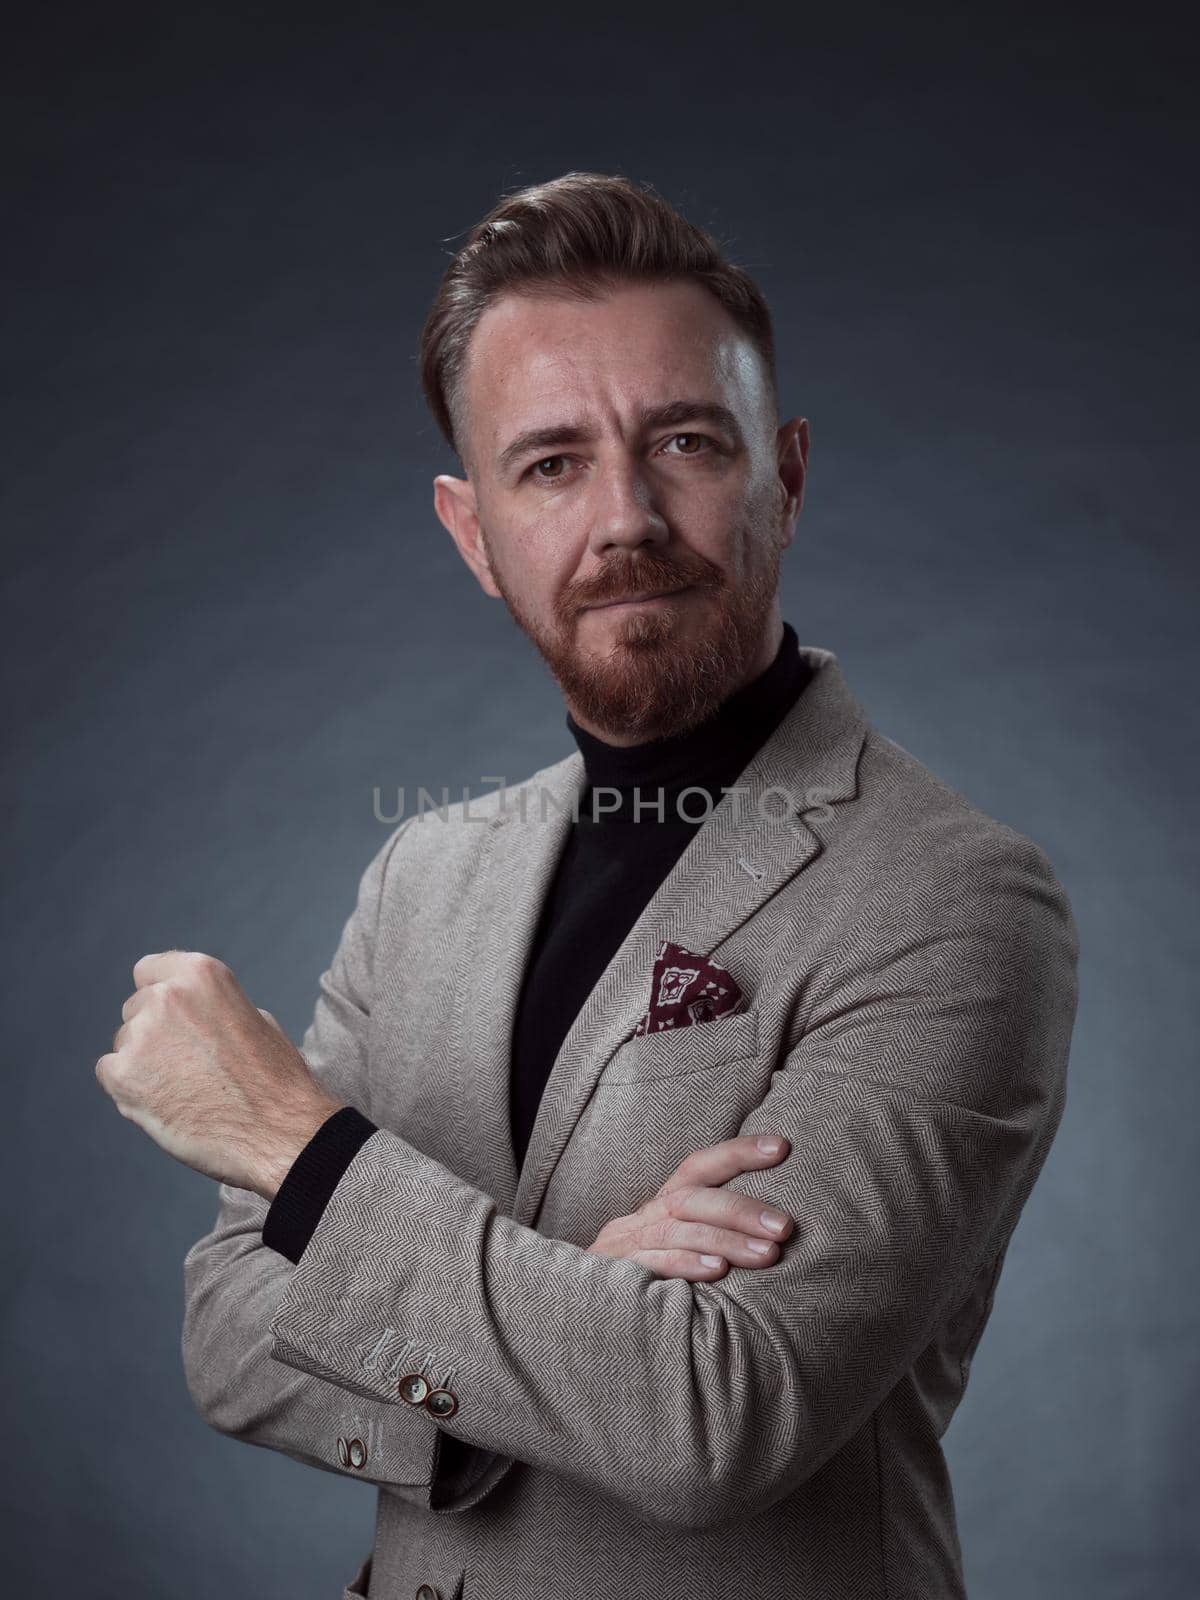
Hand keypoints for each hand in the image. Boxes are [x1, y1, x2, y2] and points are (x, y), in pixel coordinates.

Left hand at [95, 950, 345, 1199]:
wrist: (277, 1133)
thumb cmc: (275, 1081)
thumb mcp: (255, 1019)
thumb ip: (213, 1007)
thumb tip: (193, 1013)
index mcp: (201, 974)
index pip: (150, 969)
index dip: (160, 995)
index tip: (172, 1018)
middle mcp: (166, 996)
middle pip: (136, 1008)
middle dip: (155, 1032)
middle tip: (189, 1065)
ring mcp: (141, 1035)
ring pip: (123, 1043)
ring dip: (143, 1062)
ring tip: (185, 1090)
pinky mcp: (122, 1076)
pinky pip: (110, 1073)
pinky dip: (130, 1090)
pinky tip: (166, 1104)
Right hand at [585, 1135, 792, 1278]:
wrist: (575, 1311)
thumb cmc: (644, 1283)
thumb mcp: (675, 1252)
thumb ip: (710, 1239)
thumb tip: (772, 1234)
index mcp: (662, 1207)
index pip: (699, 1168)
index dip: (737, 1153)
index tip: (781, 1147)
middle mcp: (644, 1218)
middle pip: (692, 1199)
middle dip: (741, 1209)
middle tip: (785, 1226)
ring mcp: (626, 1245)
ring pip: (677, 1230)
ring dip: (725, 1239)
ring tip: (767, 1254)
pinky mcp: (614, 1273)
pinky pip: (650, 1263)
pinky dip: (685, 1263)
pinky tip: (717, 1270)